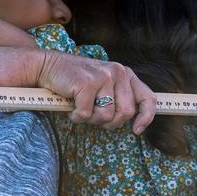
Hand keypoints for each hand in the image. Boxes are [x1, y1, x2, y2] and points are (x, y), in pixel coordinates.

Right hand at [35, 51, 155, 132]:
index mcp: (125, 73)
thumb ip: (119, 97)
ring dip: (91, 119)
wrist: (49, 66)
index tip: (136, 130)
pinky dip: (76, 117)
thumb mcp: (104, 84)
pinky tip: (71, 107)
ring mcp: (103, 77)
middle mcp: (118, 72)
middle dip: (110, 122)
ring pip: (106, 116)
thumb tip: (133, 121)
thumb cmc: (76, 81)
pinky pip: (86, 115)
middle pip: (126, 113)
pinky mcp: (87, 84)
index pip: (147, 98)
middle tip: (94, 115)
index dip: (145, 117)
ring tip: (81, 108)